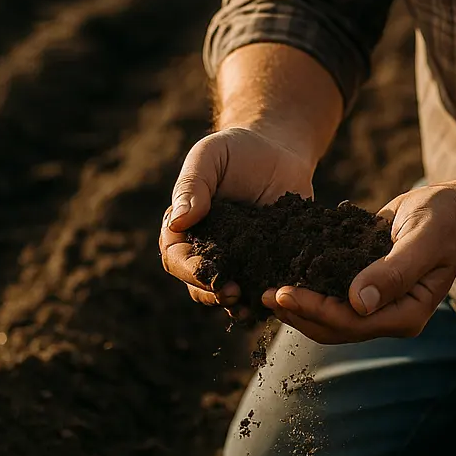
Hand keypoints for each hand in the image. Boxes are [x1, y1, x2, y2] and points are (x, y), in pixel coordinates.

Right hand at [160, 127, 314, 310]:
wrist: (279, 151)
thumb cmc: (237, 150)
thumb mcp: (210, 157)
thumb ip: (193, 186)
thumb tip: (178, 220)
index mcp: (184, 228)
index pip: (176, 257)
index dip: (188, 269)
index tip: (207, 272)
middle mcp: (208, 250)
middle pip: (199, 284)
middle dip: (213, 293)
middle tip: (233, 293)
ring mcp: (239, 260)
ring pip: (230, 293)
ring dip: (238, 304)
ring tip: (252, 306)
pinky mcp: (268, 262)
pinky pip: (264, 286)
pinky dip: (269, 296)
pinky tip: (280, 298)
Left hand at [261, 183, 455, 343]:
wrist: (449, 210)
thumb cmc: (441, 220)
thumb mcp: (423, 239)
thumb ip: (395, 271)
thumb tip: (358, 302)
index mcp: (408, 313)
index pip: (354, 322)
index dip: (316, 310)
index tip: (284, 293)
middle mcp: (390, 317)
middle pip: (336, 328)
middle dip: (299, 313)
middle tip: (263, 293)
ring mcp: (377, 308)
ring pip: (330, 319)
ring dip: (298, 308)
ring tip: (265, 291)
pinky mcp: (364, 292)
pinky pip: (332, 299)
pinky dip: (308, 292)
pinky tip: (283, 278)